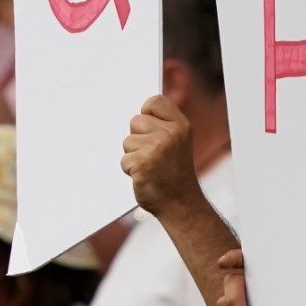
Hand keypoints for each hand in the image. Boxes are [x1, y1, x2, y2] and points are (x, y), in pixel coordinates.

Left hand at [120, 95, 204, 218]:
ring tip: (151, 167)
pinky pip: (124, 160)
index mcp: (181, 126)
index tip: (151, 130)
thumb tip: (140, 113)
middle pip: (136, 121)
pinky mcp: (142, 163)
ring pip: (128, 142)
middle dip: (138, 138)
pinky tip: (145, 177)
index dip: (147, 113)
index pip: (155, 102)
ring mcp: (156, 148)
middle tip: (154, 156)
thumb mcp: (178, 142)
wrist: (181, 204)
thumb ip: (164, 125)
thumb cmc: (175, 173)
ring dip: (134, 156)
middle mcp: (170, 134)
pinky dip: (130, 170)